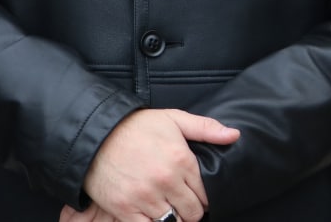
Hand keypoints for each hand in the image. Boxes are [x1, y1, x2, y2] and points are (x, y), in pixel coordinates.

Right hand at [69, 108, 239, 221]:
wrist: (96, 134)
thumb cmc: (137, 126)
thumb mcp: (174, 119)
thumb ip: (206, 128)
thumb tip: (234, 135)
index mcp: (181, 160)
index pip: (205, 193)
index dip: (205, 198)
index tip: (199, 197)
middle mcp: (165, 181)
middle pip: (192, 212)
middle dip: (192, 212)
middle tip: (187, 207)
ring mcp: (144, 197)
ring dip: (175, 220)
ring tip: (172, 213)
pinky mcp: (124, 209)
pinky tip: (154, 218)